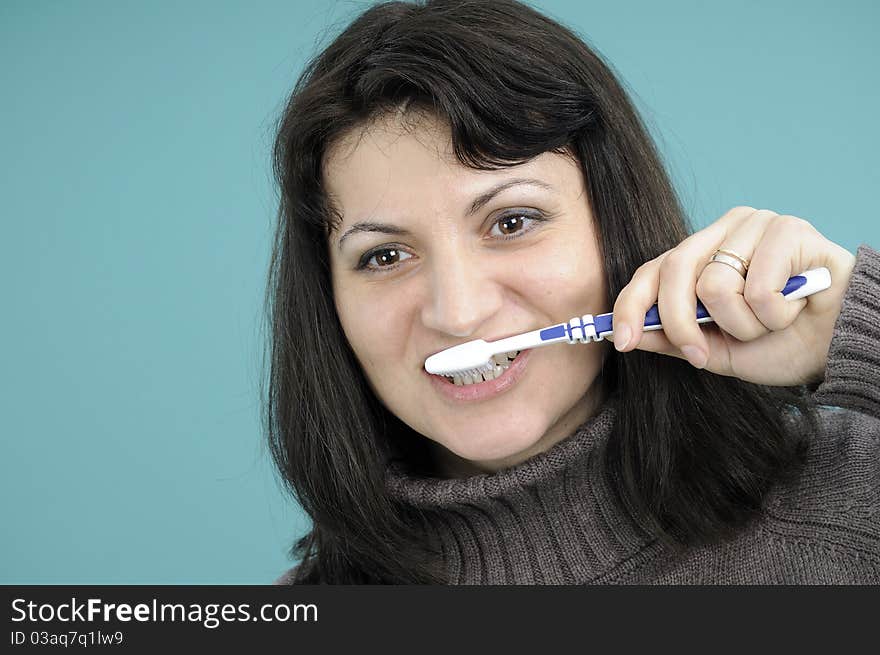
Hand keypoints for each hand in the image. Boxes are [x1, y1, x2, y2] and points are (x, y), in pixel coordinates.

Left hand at [608, 206, 855, 385]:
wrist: (838, 347)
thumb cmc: (778, 343)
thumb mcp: (714, 351)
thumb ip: (672, 339)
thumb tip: (624, 334)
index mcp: (699, 255)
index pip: (650, 271)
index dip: (630, 306)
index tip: (623, 341)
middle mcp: (721, 232)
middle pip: (673, 272)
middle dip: (681, 324)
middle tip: (702, 354)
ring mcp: (754, 224)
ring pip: (714, 284)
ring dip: (741, 324)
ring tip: (768, 322)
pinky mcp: (788, 229)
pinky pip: (757, 286)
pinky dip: (773, 314)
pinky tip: (793, 309)